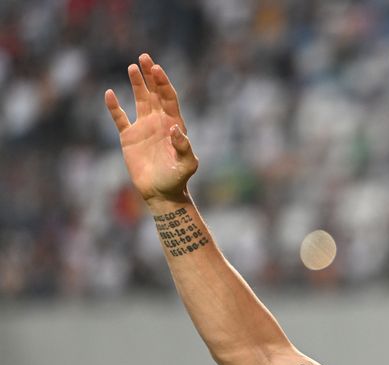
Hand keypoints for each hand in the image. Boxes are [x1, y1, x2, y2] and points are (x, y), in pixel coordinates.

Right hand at [105, 53, 197, 204]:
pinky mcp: (130, 138)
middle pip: (155, 93)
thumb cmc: (178, 179)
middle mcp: (159, 122)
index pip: (169, 98)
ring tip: (133, 67)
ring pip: (140, 100)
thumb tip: (175, 129)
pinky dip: (114, 107)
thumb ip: (184, 147)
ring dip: (137, 84)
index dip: (163, 83)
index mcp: (174, 124)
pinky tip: (110, 94)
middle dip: (151, 75)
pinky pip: (120, 118)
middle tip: (145, 57)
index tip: (156, 69)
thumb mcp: (187, 164)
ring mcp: (144, 128)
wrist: (161, 193)